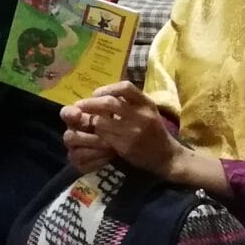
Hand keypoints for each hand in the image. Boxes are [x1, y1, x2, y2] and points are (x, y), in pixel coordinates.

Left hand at [62, 83, 178, 172]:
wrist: (166, 156)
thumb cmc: (154, 131)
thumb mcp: (148, 111)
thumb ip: (131, 101)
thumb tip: (103, 93)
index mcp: (147, 104)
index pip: (125, 87)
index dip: (107, 88)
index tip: (96, 93)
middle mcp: (141, 116)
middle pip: (109, 103)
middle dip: (90, 103)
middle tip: (79, 105)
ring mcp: (133, 132)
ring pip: (102, 121)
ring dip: (92, 120)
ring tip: (89, 120)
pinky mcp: (126, 147)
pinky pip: (104, 137)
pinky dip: (97, 133)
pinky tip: (96, 133)